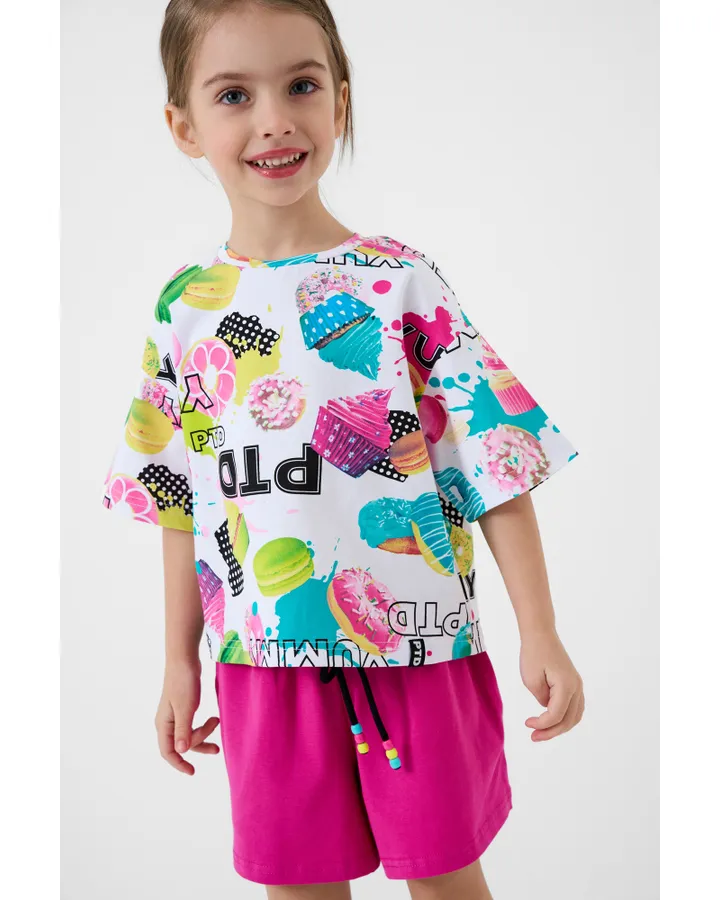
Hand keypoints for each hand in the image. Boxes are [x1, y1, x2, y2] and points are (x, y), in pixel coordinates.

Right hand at [155, 658, 220, 774]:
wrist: (184, 660)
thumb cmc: (183, 682)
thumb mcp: (185, 708)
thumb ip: (184, 730)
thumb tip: (182, 752)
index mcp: (163, 724)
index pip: (168, 752)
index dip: (179, 764)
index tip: (192, 771)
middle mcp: (166, 722)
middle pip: (182, 744)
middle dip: (199, 744)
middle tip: (216, 739)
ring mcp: (174, 716)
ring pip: (188, 735)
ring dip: (203, 735)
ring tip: (218, 723)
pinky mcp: (183, 709)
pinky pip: (191, 725)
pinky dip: (203, 727)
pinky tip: (213, 721)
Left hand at [520, 629, 584, 740]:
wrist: (540, 633)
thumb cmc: (533, 653)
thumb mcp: (531, 679)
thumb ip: (542, 699)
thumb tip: (548, 708)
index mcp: (567, 686)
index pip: (556, 715)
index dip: (542, 724)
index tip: (527, 724)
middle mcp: (577, 687)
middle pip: (569, 719)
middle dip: (551, 732)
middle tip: (534, 737)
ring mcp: (577, 685)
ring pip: (575, 715)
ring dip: (560, 727)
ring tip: (542, 732)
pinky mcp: (573, 683)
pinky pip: (574, 707)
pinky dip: (564, 717)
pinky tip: (550, 721)